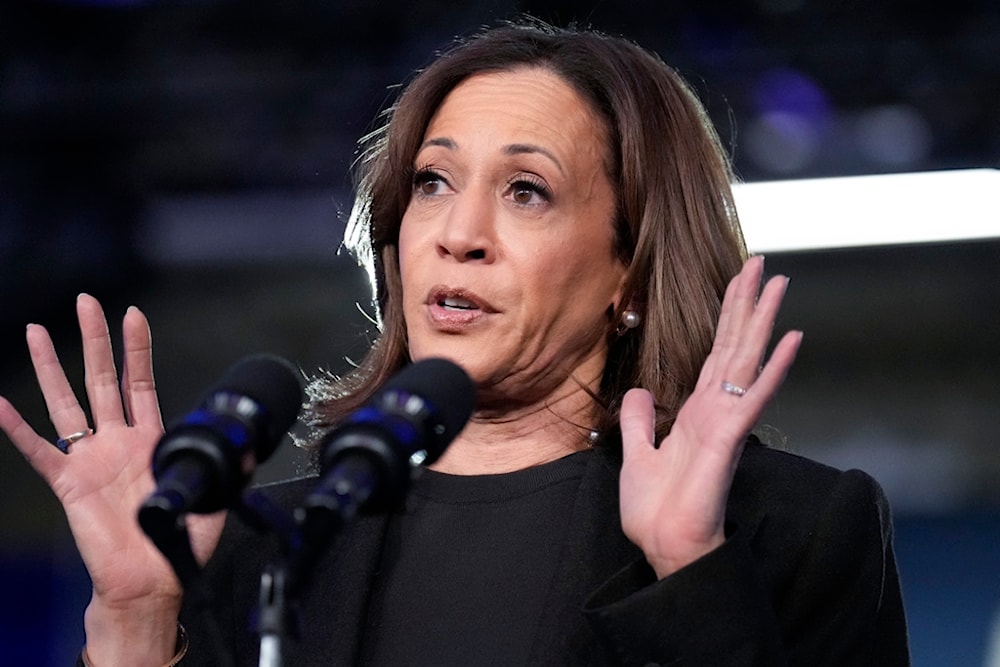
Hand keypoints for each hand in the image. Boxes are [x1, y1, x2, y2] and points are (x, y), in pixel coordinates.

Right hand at [0, 294, 224, 663]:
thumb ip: (227, 469)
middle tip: (86, 301)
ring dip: (51, 367)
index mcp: (151, 440)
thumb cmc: (178, 544)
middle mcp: (117, 442)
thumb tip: (251, 446)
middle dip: (95, 339)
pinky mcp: (69, 483)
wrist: (151, 581)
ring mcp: (90, 459)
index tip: (133, 313)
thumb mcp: (212, 498)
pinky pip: (38, 450)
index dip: (137, 349)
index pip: (141, 382)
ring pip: (66, 402)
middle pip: (102, 378)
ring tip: (37, 330)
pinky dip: (15, 428)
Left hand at [619, 256, 801, 577]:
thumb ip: (640, 420)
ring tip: (780, 282)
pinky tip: (792, 339)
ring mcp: (727, 420)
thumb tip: (639, 391)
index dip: (726, 316)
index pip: (715, 352)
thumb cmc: (656, 508)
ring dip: (764, 320)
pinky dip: (774, 368)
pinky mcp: (730, 437)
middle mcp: (717, 408)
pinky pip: (755, 395)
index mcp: (697, 410)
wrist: (664, 545)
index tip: (737, 281)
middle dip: (746, 303)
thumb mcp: (637, 453)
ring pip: (749, 359)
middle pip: (735, 344)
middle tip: (762, 264)